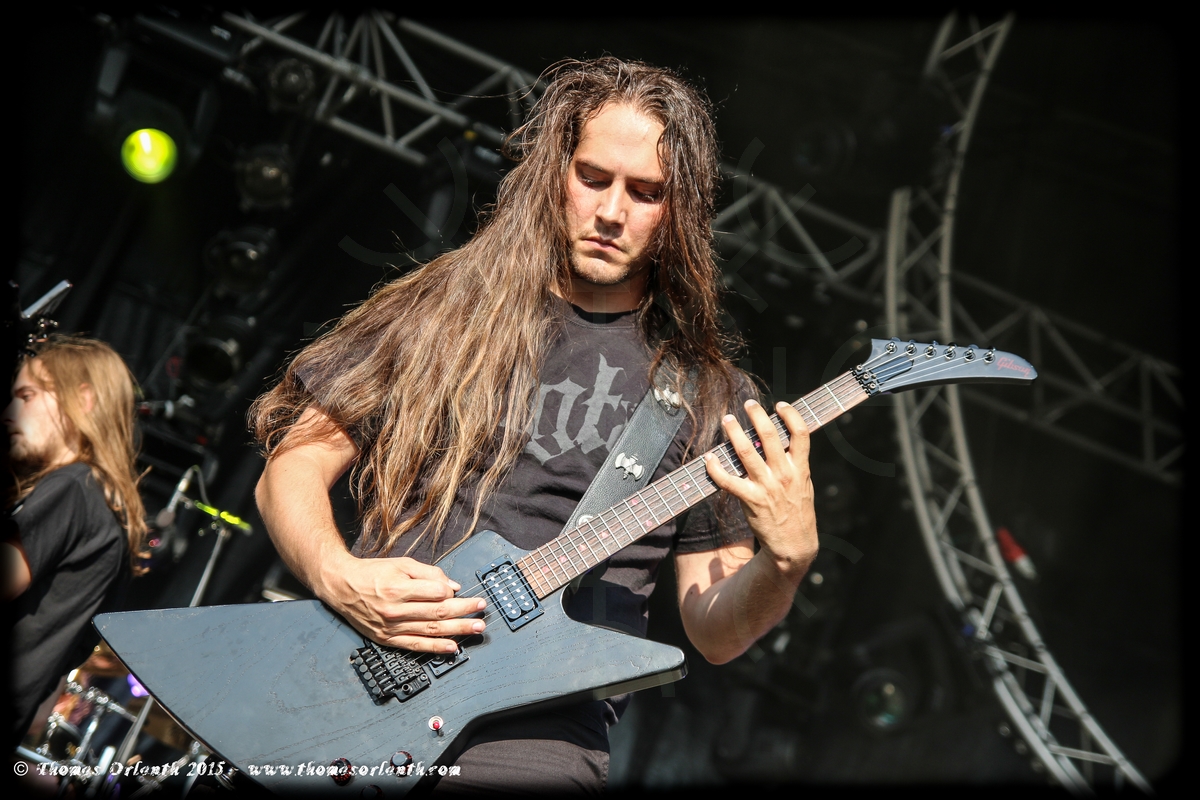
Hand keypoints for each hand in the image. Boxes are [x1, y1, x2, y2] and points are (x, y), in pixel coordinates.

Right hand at [319, 554, 485, 652]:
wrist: (341, 586)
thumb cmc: (372, 573)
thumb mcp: (401, 564)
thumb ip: (428, 573)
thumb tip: (452, 586)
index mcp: (398, 589)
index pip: (435, 593)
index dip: (452, 593)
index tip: (464, 592)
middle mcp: (395, 610)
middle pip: (437, 614)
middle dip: (464, 612)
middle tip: (482, 610)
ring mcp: (391, 627)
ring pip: (430, 631)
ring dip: (457, 631)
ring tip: (476, 629)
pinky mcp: (387, 638)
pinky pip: (415, 645)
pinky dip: (435, 647)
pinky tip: (453, 648)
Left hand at [703, 399, 817, 582]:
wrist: (793, 544)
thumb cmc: (797, 511)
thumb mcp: (804, 484)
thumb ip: (793, 463)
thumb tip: (781, 439)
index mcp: (800, 468)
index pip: (800, 433)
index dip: (791, 415)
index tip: (780, 404)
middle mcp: (783, 474)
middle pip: (770, 436)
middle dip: (757, 416)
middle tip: (748, 404)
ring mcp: (767, 487)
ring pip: (747, 452)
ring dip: (735, 433)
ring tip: (727, 420)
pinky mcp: (751, 500)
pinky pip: (729, 481)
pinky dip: (716, 468)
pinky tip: (709, 458)